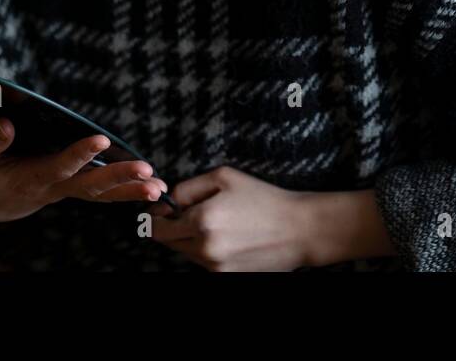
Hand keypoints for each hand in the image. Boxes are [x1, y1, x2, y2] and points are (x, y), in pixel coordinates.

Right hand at [0, 118, 169, 222]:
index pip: (58, 167)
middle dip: (119, 179)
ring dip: (131, 191)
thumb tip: (6, 123)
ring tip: (160, 188)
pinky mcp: (76, 187)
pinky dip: (129, 191)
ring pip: (103, 193)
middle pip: (90, 187)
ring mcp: (68, 189)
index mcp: (30, 179)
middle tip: (147, 172)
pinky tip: (156, 188)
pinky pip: (106, 192)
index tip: (98, 139)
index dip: (77, 155)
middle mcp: (54, 187)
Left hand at [145, 166, 309, 270]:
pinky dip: (207, 250)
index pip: (156, 228)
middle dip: (172, 227)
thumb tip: (166, 202)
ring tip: (217, 223)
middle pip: (168, 243)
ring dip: (190, 239)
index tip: (164, 209)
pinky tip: (228, 237)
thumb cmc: (263, 198)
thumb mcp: (225, 178)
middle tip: (191, 212)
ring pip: (185, 253)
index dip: (156, 217)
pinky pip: (203, 263)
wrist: (299, 229)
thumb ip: (188, 188)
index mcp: (201, 220)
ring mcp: (215, 267)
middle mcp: (205, 248)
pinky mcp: (226, 277)